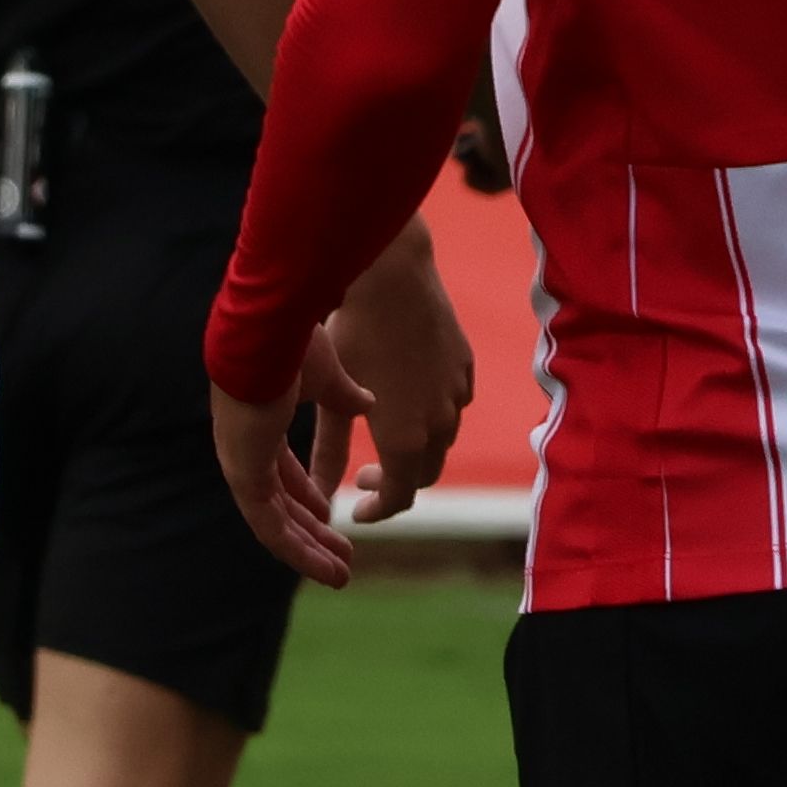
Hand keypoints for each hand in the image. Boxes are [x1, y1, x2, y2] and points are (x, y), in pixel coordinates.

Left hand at [210, 316, 378, 590]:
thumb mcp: (331, 376)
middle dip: (313, 535)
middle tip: (343, 559)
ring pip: (275, 524)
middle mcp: (246, 446)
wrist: (278, 322)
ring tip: (340, 575)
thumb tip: (366, 404)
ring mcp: (241, 462)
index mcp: (260, 420)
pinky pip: (267, 527)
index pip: (282, 472)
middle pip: (280, 504)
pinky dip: (296, 549)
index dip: (309, 495)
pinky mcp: (244, 473)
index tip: (335, 513)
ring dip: (309, 552)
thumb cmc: (301, 338)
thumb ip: (345, 396)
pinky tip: (321, 565)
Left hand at [325, 230, 474, 518]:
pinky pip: (452, 406)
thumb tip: (321, 494)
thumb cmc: (351, 334)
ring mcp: (457, 395)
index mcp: (406, 440)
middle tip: (365, 470)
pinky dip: (431, 414)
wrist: (392, 276)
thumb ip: (328, 452)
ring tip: (384, 429)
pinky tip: (405, 392)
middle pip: (424, 476)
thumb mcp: (333, 397)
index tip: (357, 506)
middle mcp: (440, 425)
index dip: (377, 510)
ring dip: (415, 448)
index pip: (399, 499)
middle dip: (396, 481)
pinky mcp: (465, 368)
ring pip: (441, 440)